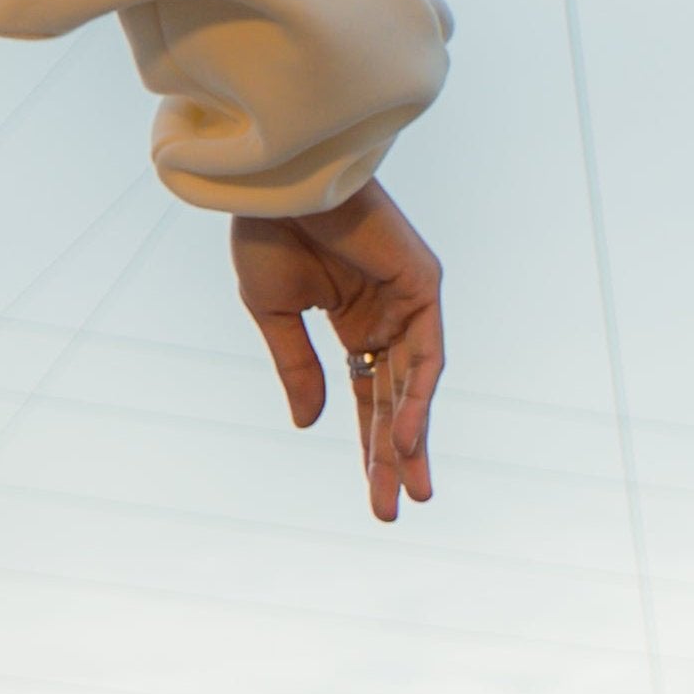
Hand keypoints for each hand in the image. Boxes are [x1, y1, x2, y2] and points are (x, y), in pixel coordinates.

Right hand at [230, 182, 443, 521]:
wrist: (278, 183)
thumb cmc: (268, 234)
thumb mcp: (274, 317)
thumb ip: (299, 370)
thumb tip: (310, 427)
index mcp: (354, 324)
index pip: (369, 398)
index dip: (370, 449)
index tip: (375, 499)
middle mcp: (388, 317)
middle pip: (396, 401)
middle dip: (395, 458)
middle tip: (396, 510)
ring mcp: (410, 302)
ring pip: (415, 385)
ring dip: (411, 439)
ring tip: (409, 488)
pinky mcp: (423, 284)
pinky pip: (425, 353)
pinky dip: (416, 396)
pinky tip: (405, 438)